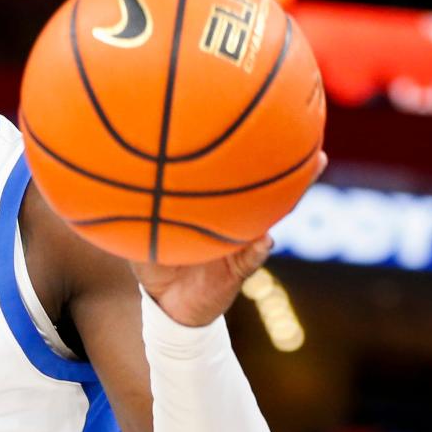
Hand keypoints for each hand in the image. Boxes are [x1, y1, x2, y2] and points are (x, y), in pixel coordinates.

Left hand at [132, 150, 327, 326]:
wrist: (166, 306)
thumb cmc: (156, 262)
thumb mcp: (141, 233)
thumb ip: (135, 210)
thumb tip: (118, 180)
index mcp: (214, 213)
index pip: (236, 181)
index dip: (251, 157)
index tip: (266, 125)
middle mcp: (234, 225)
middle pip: (266, 194)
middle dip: (290, 170)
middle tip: (313, 146)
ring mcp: (240, 246)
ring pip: (269, 220)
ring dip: (287, 200)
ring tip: (310, 175)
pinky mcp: (237, 271)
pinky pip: (251, 259)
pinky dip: (257, 250)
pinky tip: (264, 239)